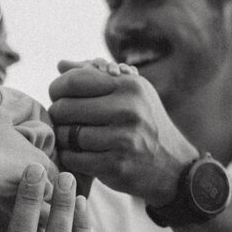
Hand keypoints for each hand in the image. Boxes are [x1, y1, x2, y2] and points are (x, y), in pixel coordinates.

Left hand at [48, 59, 196, 205]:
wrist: (174, 167)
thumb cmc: (145, 124)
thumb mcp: (131, 93)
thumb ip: (95, 77)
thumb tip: (61, 65)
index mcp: (129, 86)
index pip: (75, 81)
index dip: (57, 89)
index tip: (57, 97)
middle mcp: (128, 110)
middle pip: (65, 108)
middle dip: (57, 115)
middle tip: (62, 121)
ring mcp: (123, 139)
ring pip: (67, 135)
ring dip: (63, 138)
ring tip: (72, 138)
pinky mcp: (116, 165)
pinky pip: (73, 158)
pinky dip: (69, 157)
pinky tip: (79, 155)